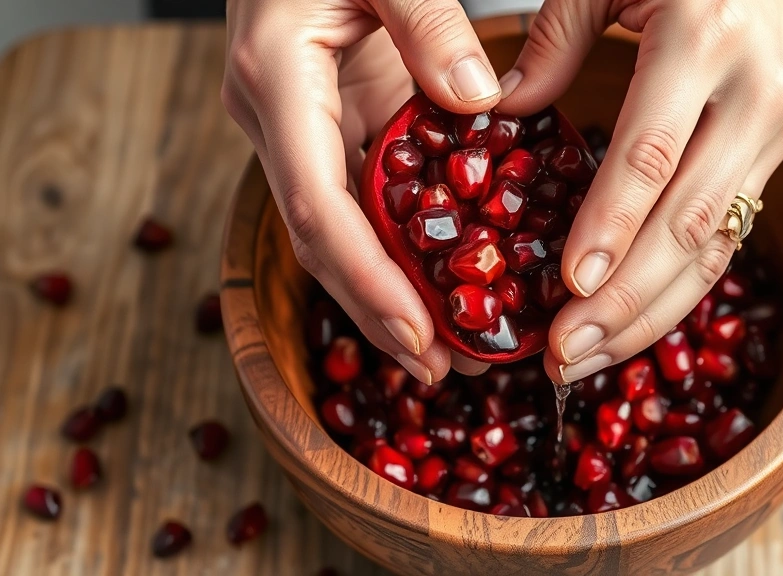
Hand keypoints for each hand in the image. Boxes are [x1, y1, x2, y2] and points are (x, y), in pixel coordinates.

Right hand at [222, 0, 503, 382]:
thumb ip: (428, 22)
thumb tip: (479, 102)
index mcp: (276, 81)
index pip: (319, 205)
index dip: (368, 280)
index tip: (420, 337)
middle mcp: (278, 120)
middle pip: (326, 241)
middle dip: (383, 312)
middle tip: (448, 369)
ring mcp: (300, 128)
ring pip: (343, 231)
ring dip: (394, 294)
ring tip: (456, 349)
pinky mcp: (328, 125)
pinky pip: (363, 201)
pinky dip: (403, 248)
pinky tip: (445, 282)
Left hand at [498, 0, 782, 382]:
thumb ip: (550, 44)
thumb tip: (493, 116)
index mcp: (705, 39)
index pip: (649, 157)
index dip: (608, 229)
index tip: (565, 291)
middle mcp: (757, 94)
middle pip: (689, 221)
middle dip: (625, 301)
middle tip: (564, 354)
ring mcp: (778, 128)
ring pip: (716, 244)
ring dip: (651, 312)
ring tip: (588, 356)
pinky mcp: (779, 151)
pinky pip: (726, 233)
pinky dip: (677, 284)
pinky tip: (631, 318)